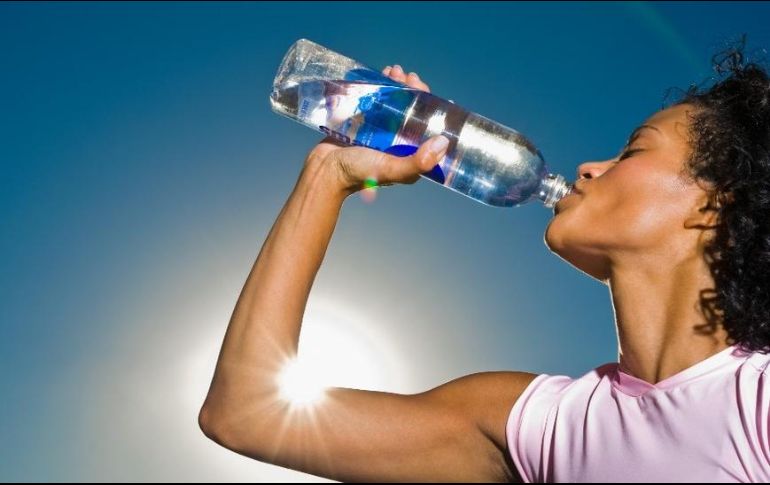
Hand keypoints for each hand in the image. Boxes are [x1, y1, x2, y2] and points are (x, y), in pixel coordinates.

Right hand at [304, 65, 446, 196]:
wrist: (324, 170)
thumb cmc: (357, 173)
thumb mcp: (391, 169)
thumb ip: (418, 162)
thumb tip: (443, 143)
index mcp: (410, 155)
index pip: (428, 130)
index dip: (434, 111)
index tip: (434, 95)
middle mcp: (398, 143)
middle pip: (413, 112)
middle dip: (414, 92)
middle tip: (410, 77)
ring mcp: (381, 132)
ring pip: (395, 104)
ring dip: (398, 86)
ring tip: (395, 71)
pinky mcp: (364, 124)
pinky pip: (377, 102)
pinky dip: (381, 87)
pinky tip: (382, 74)